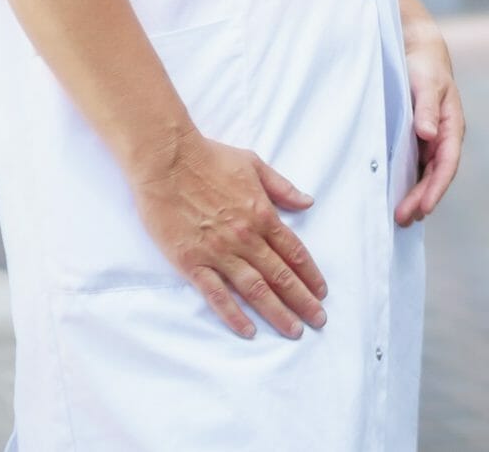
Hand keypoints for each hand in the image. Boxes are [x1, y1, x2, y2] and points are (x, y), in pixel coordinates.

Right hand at [131, 131, 328, 338]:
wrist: (166, 160)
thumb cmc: (210, 158)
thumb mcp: (255, 164)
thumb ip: (282, 187)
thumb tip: (308, 201)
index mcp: (263, 214)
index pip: (294, 252)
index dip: (310, 275)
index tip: (322, 293)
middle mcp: (246, 237)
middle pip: (280, 275)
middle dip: (302, 301)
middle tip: (319, 320)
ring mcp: (218, 252)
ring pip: (254, 289)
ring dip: (277, 312)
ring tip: (294, 330)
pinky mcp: (191, 262)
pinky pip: (216, 294)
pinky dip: (233, 314)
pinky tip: (248, 330)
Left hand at [394, 18, 463, 226]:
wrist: (417, 49)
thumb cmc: (424, 65)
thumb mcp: (426, 82)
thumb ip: (427, 108)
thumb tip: (428, 135)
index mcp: (451, 125)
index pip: (447, 164)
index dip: (436, 188)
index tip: (423, 208)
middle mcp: (443, 136)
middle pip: (436, 175)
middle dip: (422, 199)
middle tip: (403, 220)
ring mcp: (430, 139)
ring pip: (425, 173)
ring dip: (416, 195)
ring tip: (401, 219)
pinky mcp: (416, 138)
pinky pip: (414, 165)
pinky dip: (408, 182)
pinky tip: (395, 195)